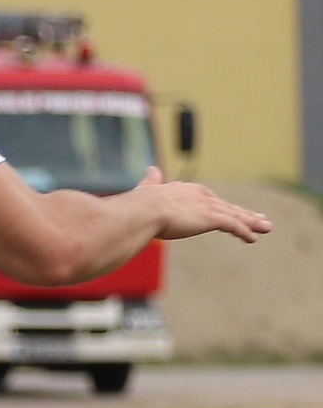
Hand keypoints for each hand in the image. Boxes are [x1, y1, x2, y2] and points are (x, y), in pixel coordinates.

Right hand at [129, 168, 270, 242]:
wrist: (142, 212)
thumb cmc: (139, 205)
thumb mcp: (148, 191)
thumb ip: (151, 182)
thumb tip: (151, 169)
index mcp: (186, 191)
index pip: (210, 200)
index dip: (223, 206)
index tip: (234, 211)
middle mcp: (201, 196)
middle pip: (228, 207)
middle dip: (245, 214)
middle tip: (260, 219)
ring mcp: (207, 207)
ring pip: (235, 215)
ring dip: (252, 223)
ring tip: (267, 228)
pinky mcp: (211, 218)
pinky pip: (233, 226)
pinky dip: (244, 232)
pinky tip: (252, 239)